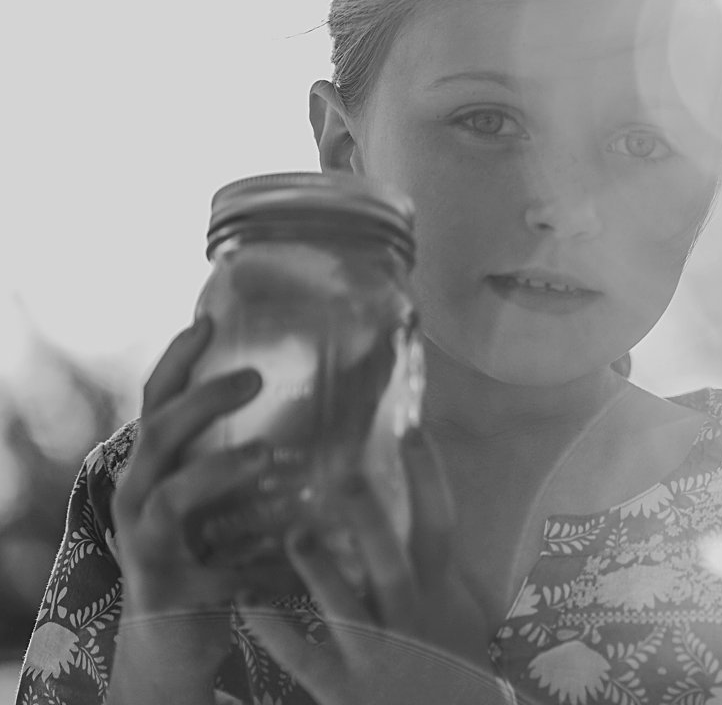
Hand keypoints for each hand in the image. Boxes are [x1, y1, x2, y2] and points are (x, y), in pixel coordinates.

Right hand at [108, 316, 267, 693]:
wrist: (179, 644)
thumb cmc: (216, 554)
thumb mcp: (232, 499)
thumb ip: (261, 455)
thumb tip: (339, 402)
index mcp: (160, 466)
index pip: (159, 400)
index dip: (178, 360)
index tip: (207, 319)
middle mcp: (141, 497)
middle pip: (157, 434)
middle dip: (201, 401)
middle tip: (254, 378)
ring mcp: (144, 546)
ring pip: (164, 496)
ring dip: (214, 471)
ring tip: (265, 454)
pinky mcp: (165, 593)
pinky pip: (200, 571)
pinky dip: (242, 565)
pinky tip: (281, 563)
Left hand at [238, 428, 509, 704]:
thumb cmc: (447, 662)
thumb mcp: (457, 609)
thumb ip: (436, 560)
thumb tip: (418, 493)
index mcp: (440, 590)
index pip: (440, 524)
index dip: (429, 478)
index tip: (410, 429)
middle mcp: (411, 617)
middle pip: (391, 562)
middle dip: (370, 521)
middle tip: (345, 474)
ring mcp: (376, 653)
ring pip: (345, 608)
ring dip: (319, 571)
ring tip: (294, 533)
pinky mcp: (343, 688)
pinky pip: (303, 657)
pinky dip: (275, 629)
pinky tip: (246, 600)